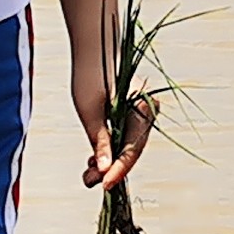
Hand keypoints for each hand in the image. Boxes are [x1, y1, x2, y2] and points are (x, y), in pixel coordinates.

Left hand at [76, 66, 154, 192]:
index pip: (132, 150)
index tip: (103, 185)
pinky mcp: (129, 115)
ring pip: (126, 147)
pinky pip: (122, 138)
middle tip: (88, 180)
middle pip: (130, 151)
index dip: (118, 170)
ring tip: (88, 172)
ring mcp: (139, 114)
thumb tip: (104, 171)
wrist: (92, 48)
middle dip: (109, 168)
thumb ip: (99, 142)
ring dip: (108, 161)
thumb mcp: (90, 112)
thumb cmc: (90, 74)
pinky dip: (108, 149)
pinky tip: (93, 160)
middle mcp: (146, 113)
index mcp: (143, 109)